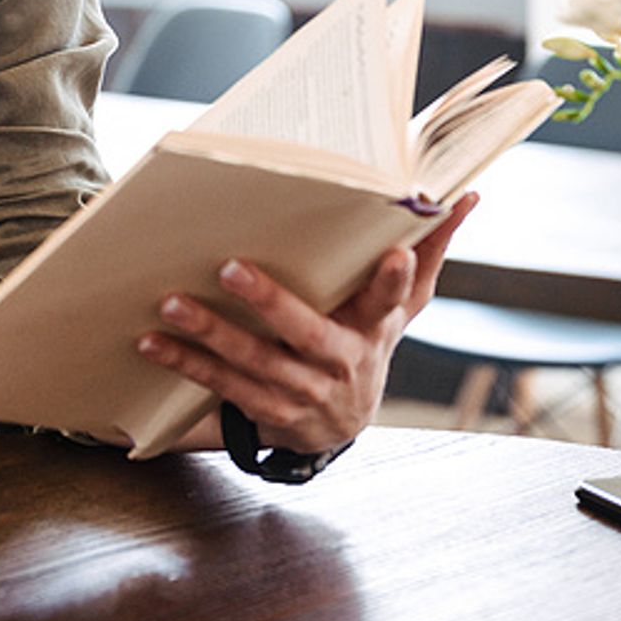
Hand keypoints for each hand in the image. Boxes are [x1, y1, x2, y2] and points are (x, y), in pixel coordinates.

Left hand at [137, 193, 477, 455]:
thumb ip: (431, 251)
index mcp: (376, 328)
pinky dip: (188, 364)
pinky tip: (153, 340)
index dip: (391, 281)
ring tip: (173, 302)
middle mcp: (344, 363)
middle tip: (230, 269)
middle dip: (271, 302)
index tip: (393, 252)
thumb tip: (466, 196)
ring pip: (256, 364)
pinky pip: (224, 387)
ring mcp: (306, 393)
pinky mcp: (270, 413)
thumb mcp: (402, 304)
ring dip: (211, 334)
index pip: (391, 301)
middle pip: (308, 333)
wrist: (343, 424)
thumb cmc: (368, 339)